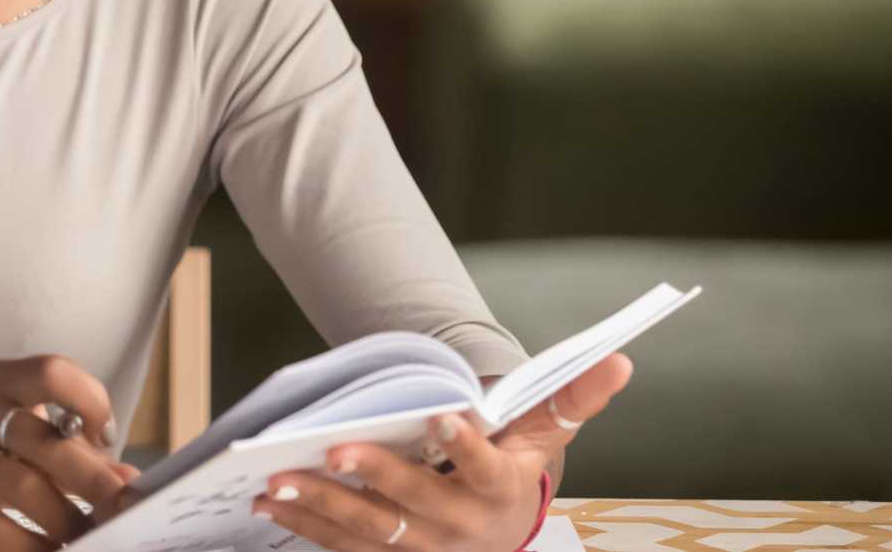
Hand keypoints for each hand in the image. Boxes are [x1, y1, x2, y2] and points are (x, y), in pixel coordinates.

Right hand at [0, 354, 141, 550]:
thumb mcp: (23, 421)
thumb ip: (73, 443)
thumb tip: (125, 480)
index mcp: (1, 380)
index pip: (51, 373)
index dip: (89, 401)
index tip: (107, 437)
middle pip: (44, 441)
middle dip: (92, 479)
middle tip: (122, 506)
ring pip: (23, 488)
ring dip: (65, 518)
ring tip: (90, 534)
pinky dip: (32, 545)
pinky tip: (53, 550)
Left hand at [250, 354, 633, 551]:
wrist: (501, 531)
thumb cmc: (515, 465)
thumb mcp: (545, 434)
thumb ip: (573, 397)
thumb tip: (621, 359)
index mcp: (503, 492)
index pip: (487, 469)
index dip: (466, 445)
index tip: (443, 416)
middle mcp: (462, 528)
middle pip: (416, 504)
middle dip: (375, 478)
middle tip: (333, 451)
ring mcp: (423, 551)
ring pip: (370, 531)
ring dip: (322, 507)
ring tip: (278, 480)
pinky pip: (343, 548)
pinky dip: (305, 526)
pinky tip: (270, 503)